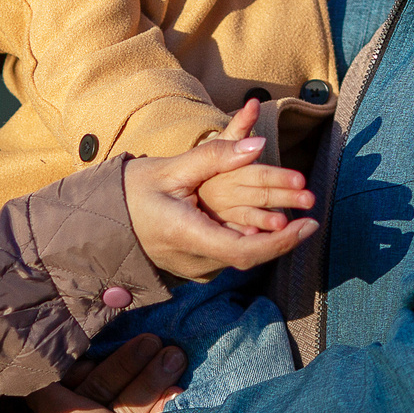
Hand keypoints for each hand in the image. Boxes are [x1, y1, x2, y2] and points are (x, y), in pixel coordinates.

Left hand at [26, 338, 187, 412]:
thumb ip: (43, 392)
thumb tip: (37, 374)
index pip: (54, 408)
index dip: (73, 379)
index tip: (90, 362)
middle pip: (101, 401)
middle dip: (127, 368)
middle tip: (151, 343)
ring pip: (132, 408)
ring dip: (153, 378)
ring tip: (174, 354)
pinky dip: (168, 404)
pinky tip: (179, 387)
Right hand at [125, 104, 316, 280]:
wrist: (102, 220)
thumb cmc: (132, 190)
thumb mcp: (172, 168)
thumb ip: (216, 155)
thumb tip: (258, 145)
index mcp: (186, 235)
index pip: (244, 251)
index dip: (282, 243)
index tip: (309, 224)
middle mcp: (193, 260)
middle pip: (249, 253)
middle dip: (284, 235)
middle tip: (311, 211)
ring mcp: (194, 268)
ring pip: (241, 254)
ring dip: (269, 235)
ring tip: (295, 211)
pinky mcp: (194, 266)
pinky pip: (229, 253)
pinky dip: (250, 237)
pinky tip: (267, 221)